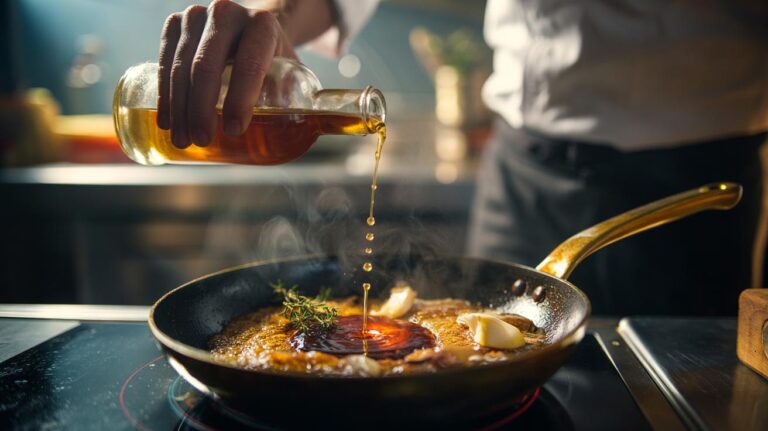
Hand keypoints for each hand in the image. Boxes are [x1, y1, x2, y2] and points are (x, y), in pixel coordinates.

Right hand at [157, 0, 296, 148]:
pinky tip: (167, 121)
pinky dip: (166, 95)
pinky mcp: (174, 24)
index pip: (249, 63)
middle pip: (208, 66)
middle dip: (202, 109)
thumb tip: (311, 131)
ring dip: (180, 108)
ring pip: (182, 66)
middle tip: (203, 140)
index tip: (235, 130)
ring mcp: (197, 16)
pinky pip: (164, 62)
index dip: (240, 99)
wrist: (249, 31)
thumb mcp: (291, 74)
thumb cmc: (273, 61)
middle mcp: (228, 13)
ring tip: (184, 140)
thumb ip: (301, 98)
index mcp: (263, 25)